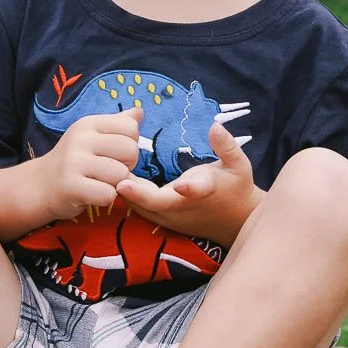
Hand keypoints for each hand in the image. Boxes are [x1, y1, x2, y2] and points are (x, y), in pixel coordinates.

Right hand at [35, 108, 140, 219]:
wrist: (40, 185)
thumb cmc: (75, 160)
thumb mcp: (93, 136)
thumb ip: (118, 124)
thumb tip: (140, 111)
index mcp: (89, 123)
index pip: (131, 127)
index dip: (130, 144)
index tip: (114, 154)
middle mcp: (81, 139)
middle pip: (130, 150)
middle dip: (127, 165)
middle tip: (109, 171)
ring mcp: (74, 162)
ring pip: (121, 174)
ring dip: (116, 184)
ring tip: (99, 183)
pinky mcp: (71, 186)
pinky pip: (108, 194)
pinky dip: (106, 198)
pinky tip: (92, 195)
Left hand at [116, 119, 259, 246]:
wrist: (237, 222)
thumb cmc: (237, 187)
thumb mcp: (239, 163)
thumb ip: (226, 145)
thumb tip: (215, 125)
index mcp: (204, 190)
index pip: (193, 190)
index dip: (185, 188)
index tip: (177, 183)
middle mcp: (184, 207)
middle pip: (153, 203)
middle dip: (132, 189)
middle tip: (112, 169)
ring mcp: (172, 218)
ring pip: (141, 208)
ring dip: (126, 192)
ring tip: (108, 170)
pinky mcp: (164, 222)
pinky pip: (141, 210)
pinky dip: (129, 196)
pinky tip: (118, 179)